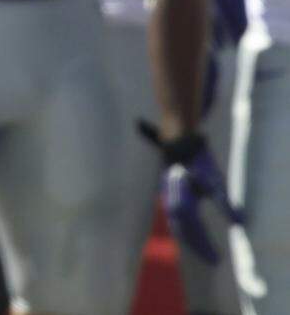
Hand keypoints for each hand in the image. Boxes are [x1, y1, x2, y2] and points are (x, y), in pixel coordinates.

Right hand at [141, 125, 242, 263]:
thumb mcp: (215, 180)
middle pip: (183, 231)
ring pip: (177, 227)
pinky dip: (184, 233)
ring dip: (190, 241)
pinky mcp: (167, 198)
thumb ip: (225, 202)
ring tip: (204, 252)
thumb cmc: (199, 162)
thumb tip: (239, 223)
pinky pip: (174, 221)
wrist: (179, 146)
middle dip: (198, 246)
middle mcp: (171, 200)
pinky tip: (193, 238)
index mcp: (182, 197)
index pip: (193, 227)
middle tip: (214, 260)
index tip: (217, 258)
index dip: (204, 244)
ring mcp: (167, 199)